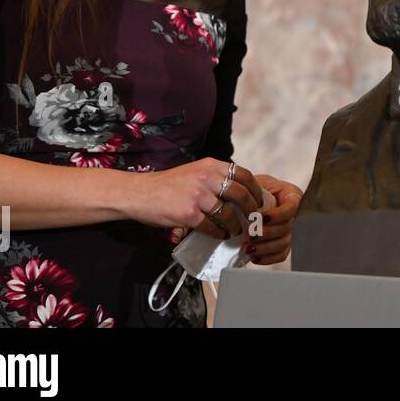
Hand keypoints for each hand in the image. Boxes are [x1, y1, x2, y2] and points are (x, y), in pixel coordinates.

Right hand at [124, 157, 262, 235]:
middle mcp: (207, 178)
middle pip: (241, 194)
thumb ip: (214, 177)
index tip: (259, 200)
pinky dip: (220, 233)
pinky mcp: (189, 214)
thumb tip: (239, 191)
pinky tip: (221, 235)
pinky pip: (213, 226)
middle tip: (253, 219)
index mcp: (210, 165)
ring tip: (237, 230)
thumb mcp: (194, 171)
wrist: (139, 193)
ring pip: (228, 214)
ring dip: (236, 225)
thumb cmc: (167, 185)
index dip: (255, 189)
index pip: (244, 174)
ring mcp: (198, 196)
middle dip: (251, 209)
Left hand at [242, 174, 302, 264]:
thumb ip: (254, 189)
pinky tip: (254, 257)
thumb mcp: (254, 182)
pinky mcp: (281, 243)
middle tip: (249, 235)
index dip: (277, 215)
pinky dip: (268, 258)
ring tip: (247, 248)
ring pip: (283, 243)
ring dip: (264, 248)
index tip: (260, 218)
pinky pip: (281, 254)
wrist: (246, 196)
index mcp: (291, 195)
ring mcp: (288, 229)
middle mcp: (293, 213)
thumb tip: (247, 201)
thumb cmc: (252, 186)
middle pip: (286, 228)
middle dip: (266, 234)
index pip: (291, 208)